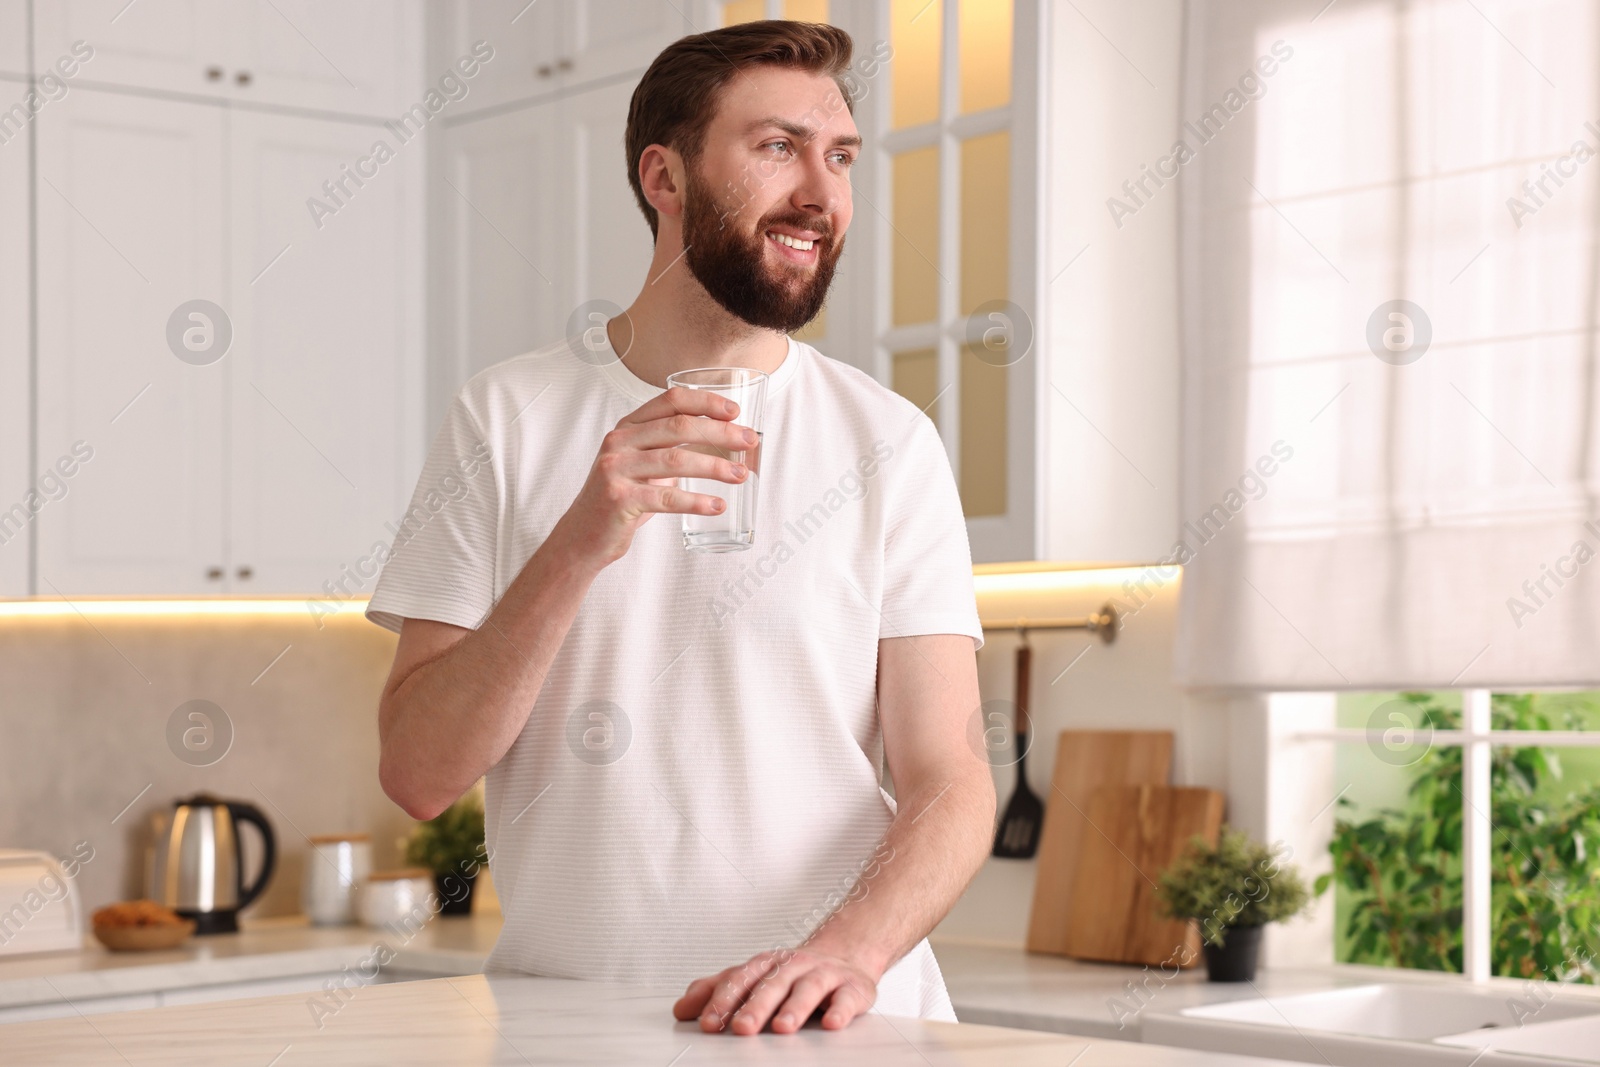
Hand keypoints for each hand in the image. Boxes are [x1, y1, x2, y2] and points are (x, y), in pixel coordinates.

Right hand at [551, 385, 755, 568]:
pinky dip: (696, 501)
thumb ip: (671, 447)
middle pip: (679, 427)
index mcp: (628, 427)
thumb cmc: (622, 497)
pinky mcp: (620, 499)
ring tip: (741, 475)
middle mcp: (620, 442)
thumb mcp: (642, 463)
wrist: (583, 535)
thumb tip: (722, 439)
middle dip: (720, 432)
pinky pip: (667, 498)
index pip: (671, 401)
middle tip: (749, 441)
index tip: (735, 411)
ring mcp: (617, 470)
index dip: (705, 402)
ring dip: (715, 466)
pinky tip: (717, 506)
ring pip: (676, 460)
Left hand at [672, 947, 878, 1035]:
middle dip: (755, 1006)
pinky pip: (846, 998)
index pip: (741, 980)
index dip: (724, 1001)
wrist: (845, 955)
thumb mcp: (753, 978)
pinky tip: (832, 1023)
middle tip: (741, 1028)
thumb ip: (717, 991)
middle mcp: (793, 966)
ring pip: (808, 989)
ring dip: (794, 1008)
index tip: (709, 1023)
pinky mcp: (852, 987)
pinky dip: (840, 1010)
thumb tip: (681, 1009)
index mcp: (766, 965)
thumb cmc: (792, 973)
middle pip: (772, 984)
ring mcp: (823, 974)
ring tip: (782, 1028)